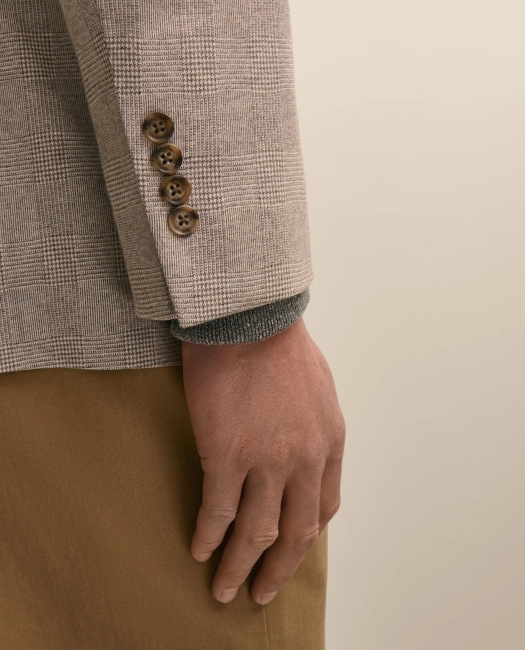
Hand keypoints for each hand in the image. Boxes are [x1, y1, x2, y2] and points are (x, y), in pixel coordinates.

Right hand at [181, 317, 344, 604]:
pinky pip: (218, 512)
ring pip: (256, 533)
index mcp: (328, 442)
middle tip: (263, 593)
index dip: (306, 534)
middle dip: (280, 569)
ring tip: (225, 589)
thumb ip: (314, 425)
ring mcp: (266, 460)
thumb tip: (301, 447)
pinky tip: (198, 549)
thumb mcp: (317, 387)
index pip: (324, 505)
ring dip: (239, 567)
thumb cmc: (279, 344)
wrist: (249, 318)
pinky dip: (208, 536)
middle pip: (296, 532)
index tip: (291, 549)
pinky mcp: (226, 454)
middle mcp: (303, 459)